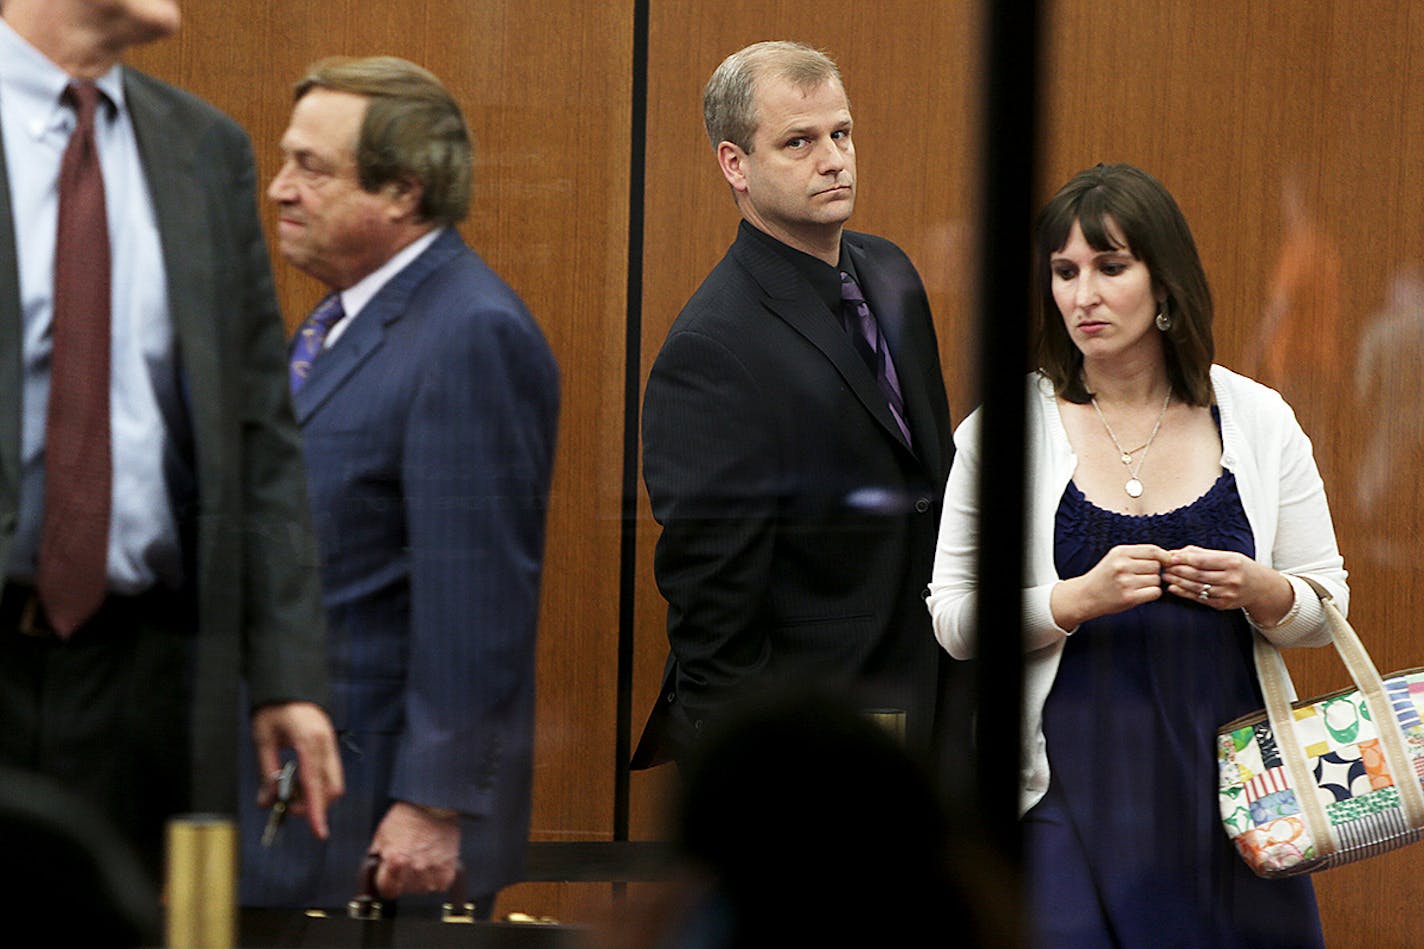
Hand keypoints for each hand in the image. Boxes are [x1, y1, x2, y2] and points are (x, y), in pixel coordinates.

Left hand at [251, 701, 343, 838]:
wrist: (289, 683)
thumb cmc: (273, 708)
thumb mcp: (263, 739)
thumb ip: (267, 772)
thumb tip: (267, 802)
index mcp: (309, 742)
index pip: (315, 785)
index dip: (316, 811)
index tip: (319, 832)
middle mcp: (326, 745)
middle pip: (331, 788)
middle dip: (314, 806)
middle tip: (288, 807)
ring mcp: (331, 744)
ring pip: (334, 782)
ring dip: (316, 797)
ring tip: (290, 794)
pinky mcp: (330, 745)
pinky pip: (330, 772)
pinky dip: (318, 785)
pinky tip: (299, 784)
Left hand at [369, 801, 461, 898]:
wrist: (433, 804)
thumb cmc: (407, 815)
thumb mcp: (382, 834)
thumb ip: (376, 857)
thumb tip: (373, 871)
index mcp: (395, 860)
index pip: (387, 891)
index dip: (387, 884)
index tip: (389, 878)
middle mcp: (414, 867)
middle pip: (406, 890)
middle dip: (404, 880)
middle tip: (408, 863)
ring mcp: (433, 869)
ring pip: (424, 889)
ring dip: (421, 880)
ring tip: (422, 861)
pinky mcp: (448, 867)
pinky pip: (441, 885)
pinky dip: (438, 879)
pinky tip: (434, 865)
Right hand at [1051, 543, 1169, 629]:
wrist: (1086, 595)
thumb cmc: (1106, 575)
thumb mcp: (1116, 557)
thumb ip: (1139, 554)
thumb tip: (1171, 556)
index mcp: (1120, 552)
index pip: (1153, 550)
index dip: (1164, 556)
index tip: (1166, 562)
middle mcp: (1122, 565)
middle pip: (1156, 565)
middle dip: (1154, 571)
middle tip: (1141, 576)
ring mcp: (1125, 582)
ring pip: (1156, 579)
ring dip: (1152, 583)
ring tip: (1137, 585)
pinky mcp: (1129, 598)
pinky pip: (1155, 592)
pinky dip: (1152, 593)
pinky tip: (1141, 593)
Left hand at [1160, 545, 1293, 621]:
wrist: (1261, 588)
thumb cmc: (1240, 567)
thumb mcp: (1227, 555)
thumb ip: (1202, 553)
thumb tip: (1177, 552)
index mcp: (1233, 563)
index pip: (1203, 561)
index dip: (1184, 559)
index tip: (1169, 557)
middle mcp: (1232, 579)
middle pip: (1198, 575)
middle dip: (1178, 570)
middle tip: (1163, 567)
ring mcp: (1228, 594)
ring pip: (1197, 588)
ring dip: (1178, 582)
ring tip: (1165, 576)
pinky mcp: (1223, 605)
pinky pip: (1200, 599)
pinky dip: (1184, 593)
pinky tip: (1173, 588)